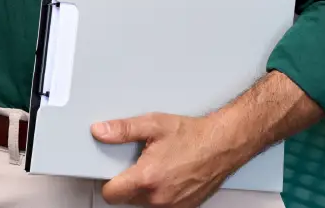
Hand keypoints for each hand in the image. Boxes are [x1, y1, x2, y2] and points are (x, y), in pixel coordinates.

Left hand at [91, 113, 244, 207]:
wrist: (223, 144)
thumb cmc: (194, 135)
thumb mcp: (153, 124)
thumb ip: (123, 129)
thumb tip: (101, 131)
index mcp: (147, 177)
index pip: (111, 194)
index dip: (108, 183)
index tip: (110, 173)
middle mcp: (159, 197)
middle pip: (127, 199)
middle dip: (128, 184)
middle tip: (138, 164)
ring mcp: (173, 205)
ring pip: (144, 204)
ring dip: (145, 190)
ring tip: (156, 168)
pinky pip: (162, 206)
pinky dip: (161, 194)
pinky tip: (168, 176)